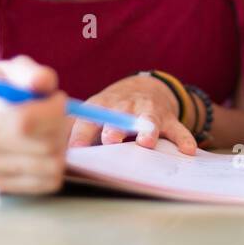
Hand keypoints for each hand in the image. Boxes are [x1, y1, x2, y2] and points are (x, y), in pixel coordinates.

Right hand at [0, 55, 68, 193]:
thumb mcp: (7, 71)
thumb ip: (28, 72)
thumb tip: (43, 82)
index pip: (27, 120)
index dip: (54, 110)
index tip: (56, 98)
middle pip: (44, 145)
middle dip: (61, 128)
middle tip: (58, 116)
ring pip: (49, 166)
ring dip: (61, 148)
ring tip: (50, 131)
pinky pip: (45, 183)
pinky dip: (55, 167)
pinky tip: (45, 150)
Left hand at [69, 73, 197, 154]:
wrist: (145, 88)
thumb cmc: (113, 110)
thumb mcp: (94, 113)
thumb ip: (79, 132)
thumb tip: (56, 156)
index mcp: (102, 106)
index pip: (88, 119)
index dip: (80, 134)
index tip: (74, 150)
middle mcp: (125, 106)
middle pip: (119, 116)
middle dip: (114, 128)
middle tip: (110, 139)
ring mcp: (149, 111)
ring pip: (149, 120)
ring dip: (147, 130)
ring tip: (146, 142)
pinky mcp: (169, 119)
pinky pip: (178, 129)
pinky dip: (184, 139)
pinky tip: (187, 150)